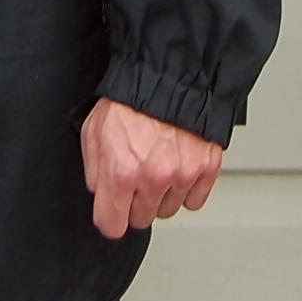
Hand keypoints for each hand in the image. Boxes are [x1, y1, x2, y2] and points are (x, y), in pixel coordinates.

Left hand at [80, 98, 224, 239]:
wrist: (170, 74)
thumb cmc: (132, 99)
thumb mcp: (94, 131)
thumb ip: (94, 171)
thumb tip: (101, 192)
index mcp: (122, 171)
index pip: (112, 226)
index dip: (110, 216)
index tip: (113, 210)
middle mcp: (154, 177)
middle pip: (141, 219)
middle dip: (136, 201)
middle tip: (137, 174)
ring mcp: (184, 173)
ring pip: (168, 210)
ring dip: (162, 194)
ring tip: (159, 163)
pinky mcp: (207, 167)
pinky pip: (194, 200)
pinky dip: (187, 188)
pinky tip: (178, 167)